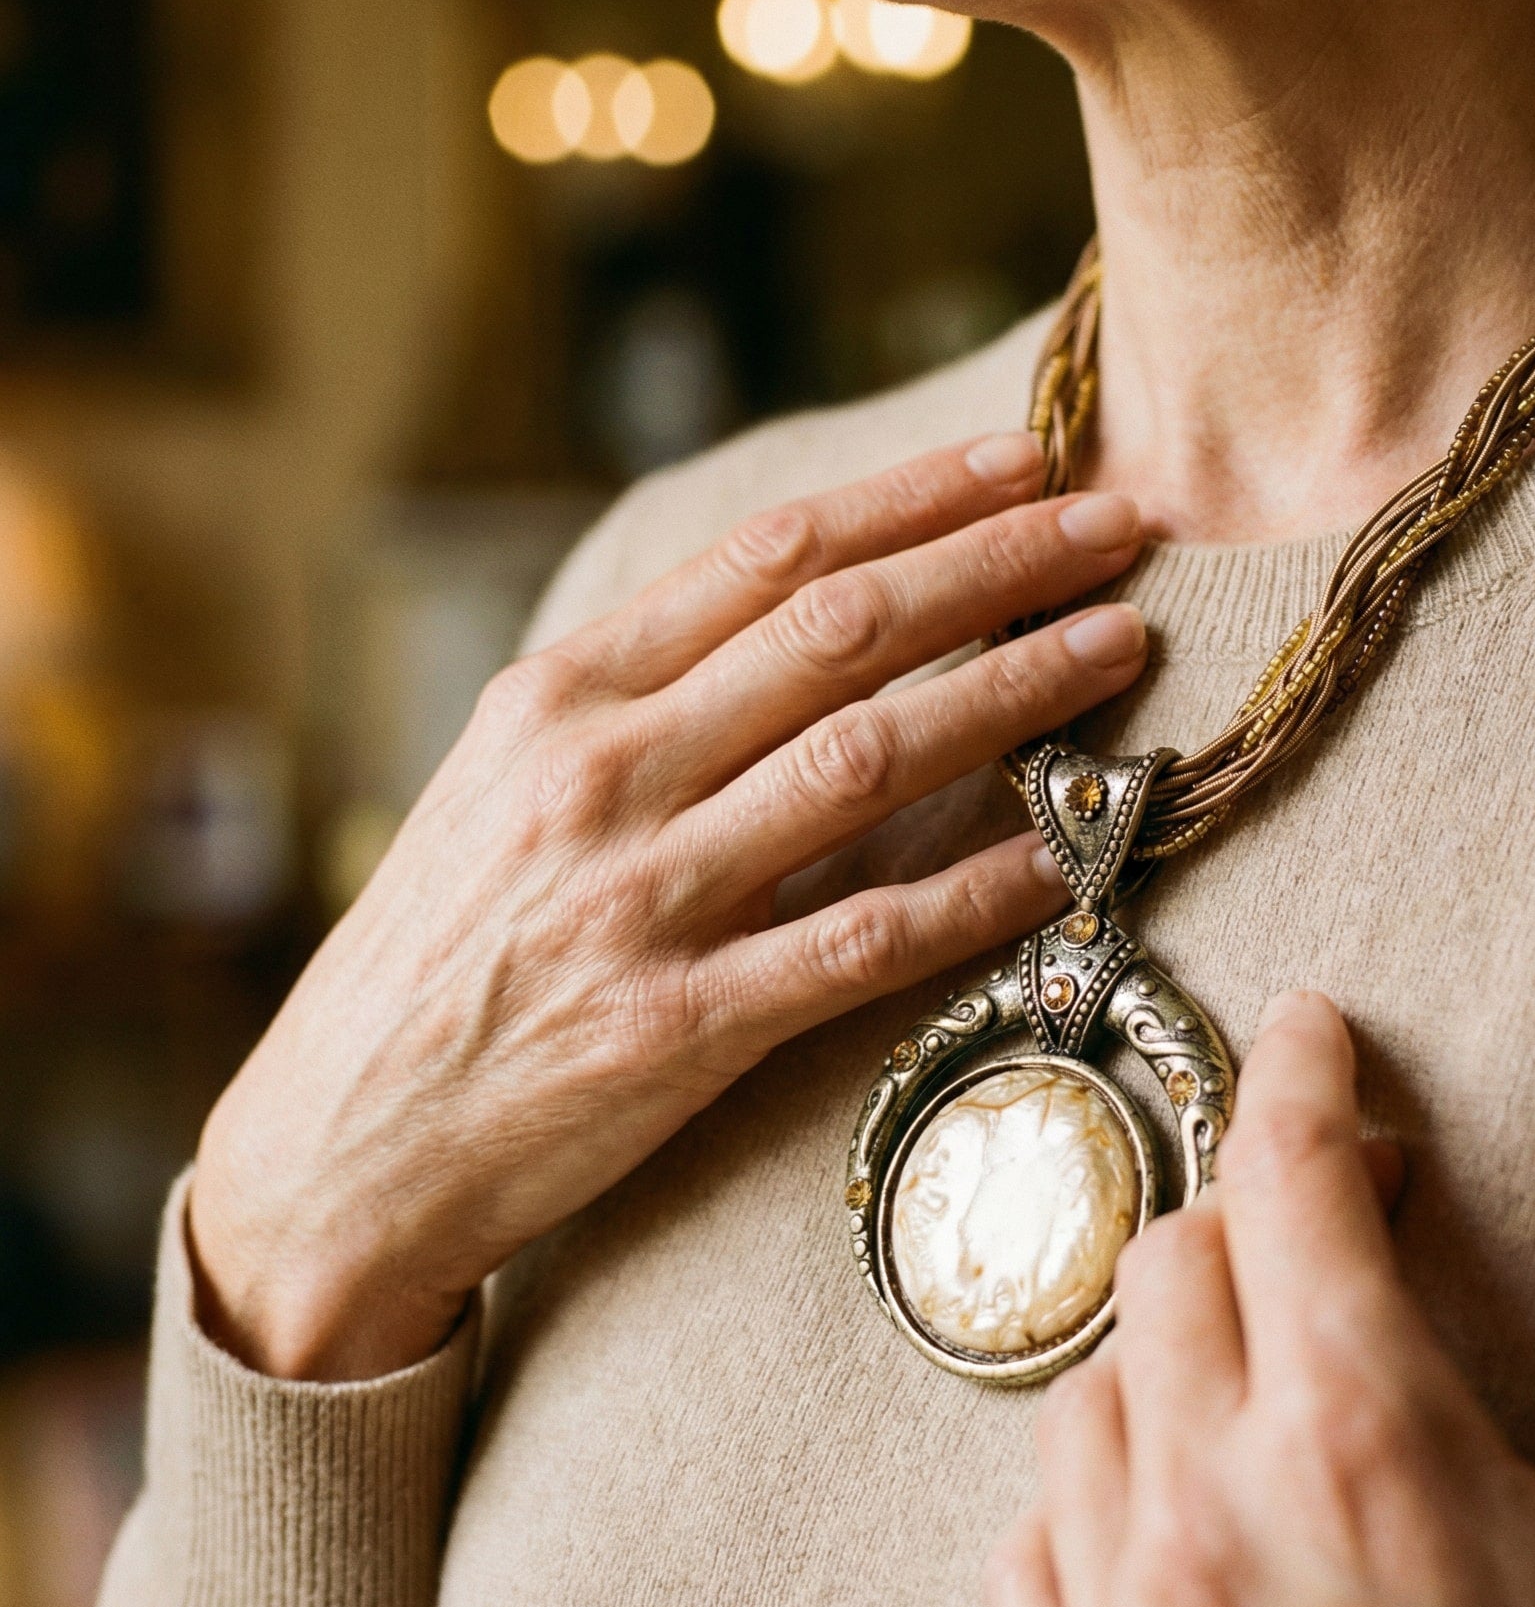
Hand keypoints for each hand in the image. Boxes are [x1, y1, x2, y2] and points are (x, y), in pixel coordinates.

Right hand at [190, 432, 1150, 1379]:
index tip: (1025, 462)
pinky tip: (1064, 854)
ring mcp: (643, 899)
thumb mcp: (505, 779)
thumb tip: (799, 607)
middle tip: (1117, 526)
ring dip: (1015, 692)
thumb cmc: (444, 948)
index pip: (770, 557)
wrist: (341, 1143)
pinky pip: (864, 939)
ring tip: (1120, 646)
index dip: (915, 500)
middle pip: (841, 631)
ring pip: (870, 759)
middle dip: (997, 564)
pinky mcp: (681, 1027)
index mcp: (562, 696)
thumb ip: (638, 694)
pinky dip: (976, 890)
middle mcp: (603, 774)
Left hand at [988, 993, 1534, 1606]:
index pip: (1291, 1171)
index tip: (1315, 1035)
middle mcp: (1214, 1512)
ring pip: (1094, 1379)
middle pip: (1180, 1252)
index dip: (1304, 1073)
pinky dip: (1101, 1490)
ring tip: (1278, 1389)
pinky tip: (1188, 1516)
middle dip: (1265, 1212)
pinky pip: (1032, 1535)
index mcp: (1369, 1439)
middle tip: (1347, 1241)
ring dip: (1179, 1347)